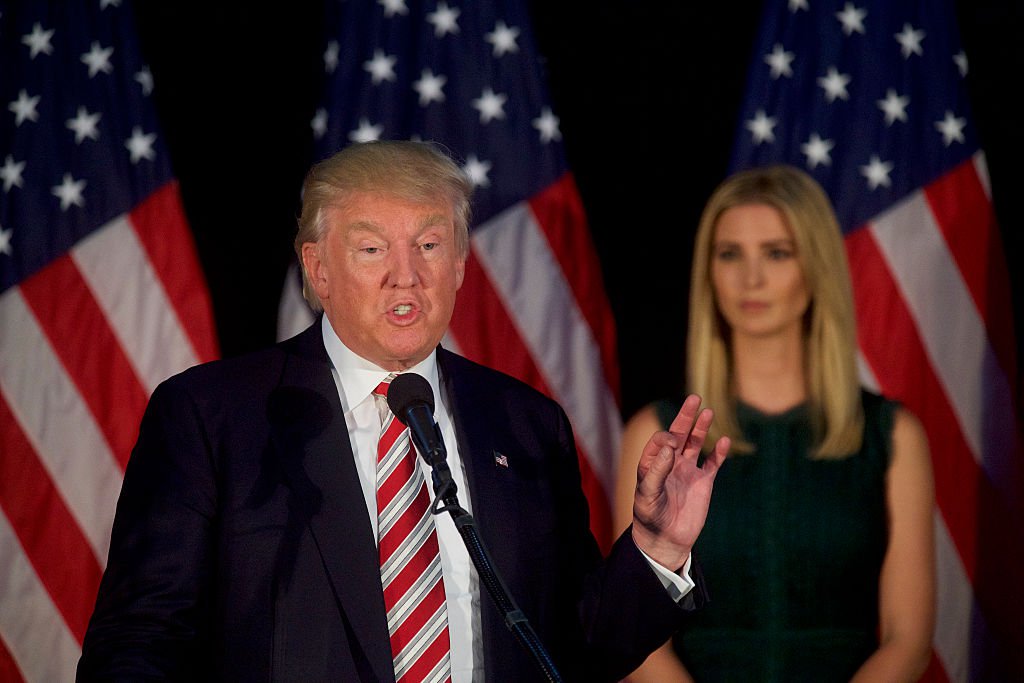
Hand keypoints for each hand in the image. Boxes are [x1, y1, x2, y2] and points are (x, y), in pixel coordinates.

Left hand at [631, 394, 729, 569]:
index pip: (661, 440)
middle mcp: (670, 464)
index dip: (667, 437)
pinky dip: (719, 453)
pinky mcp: (703, 483)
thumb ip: (657, 470)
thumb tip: (670, 445)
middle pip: (679, 435)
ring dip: (701, 429)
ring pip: (696, 444)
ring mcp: (687, 472)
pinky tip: (724, 441)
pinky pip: (713, 464)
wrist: (666, 540)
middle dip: (686, 417)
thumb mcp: (648, 494)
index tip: (672, 446)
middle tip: (694, 398)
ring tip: (708, 412)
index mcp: (653, 463)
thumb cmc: (650, 517)